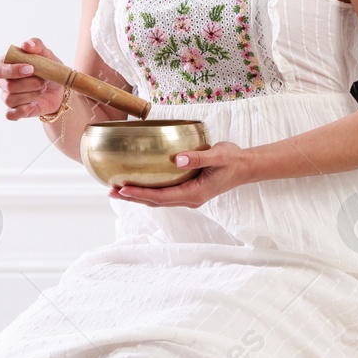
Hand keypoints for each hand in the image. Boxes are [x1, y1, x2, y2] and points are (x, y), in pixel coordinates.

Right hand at [0, 37, 63, 120]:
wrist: (60, 89)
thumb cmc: (48, 68)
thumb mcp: (46, 54)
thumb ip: (36, 44)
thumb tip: (25, 45)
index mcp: (5, 65)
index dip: (13, 70)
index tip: (31, 68)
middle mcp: (3, 82)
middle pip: (8, 86)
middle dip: (30, 84)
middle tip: (43, 81)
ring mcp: (7, 97)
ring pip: (10, 99)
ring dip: (31, 95)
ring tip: (41, 89)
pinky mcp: (14, 111)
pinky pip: (10, 114)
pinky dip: (23, 109)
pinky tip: (34, 103)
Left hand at [108, 141, 251, 208]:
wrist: (246, 167)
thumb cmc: (233, 160)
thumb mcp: (218, 155)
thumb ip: (198, 157)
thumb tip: (177, 159)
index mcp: (195, 193)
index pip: (161, 197)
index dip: (141, 193)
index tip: (123, 188)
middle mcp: (189, 199)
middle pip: (155, 202)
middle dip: (133, 197)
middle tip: (111, 191)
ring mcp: (189, 196)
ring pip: (158, 200)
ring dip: (138, 196)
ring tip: (118, 190)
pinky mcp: (188, 191)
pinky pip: (164, 194)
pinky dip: (149, 191)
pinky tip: (139, 184)